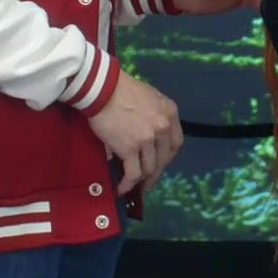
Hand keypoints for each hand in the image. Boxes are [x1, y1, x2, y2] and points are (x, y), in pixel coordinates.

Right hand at [87, 75, 183, 195]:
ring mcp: (148, 139)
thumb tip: (146, 137)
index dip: (167, 156)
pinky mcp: (130, 149)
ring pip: (149, 168)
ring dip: (141, 180)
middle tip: (147, 180)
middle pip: (164, 159)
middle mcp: (163, 127)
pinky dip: (128, 184)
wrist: (102, 88)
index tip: (160, 162)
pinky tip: (122, 188)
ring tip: (133, 185)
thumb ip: (154, 115)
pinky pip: (133, 173)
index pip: (176, 143)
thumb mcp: (149, 97)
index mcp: (170, 112)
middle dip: (155, 172)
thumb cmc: (121, 89)